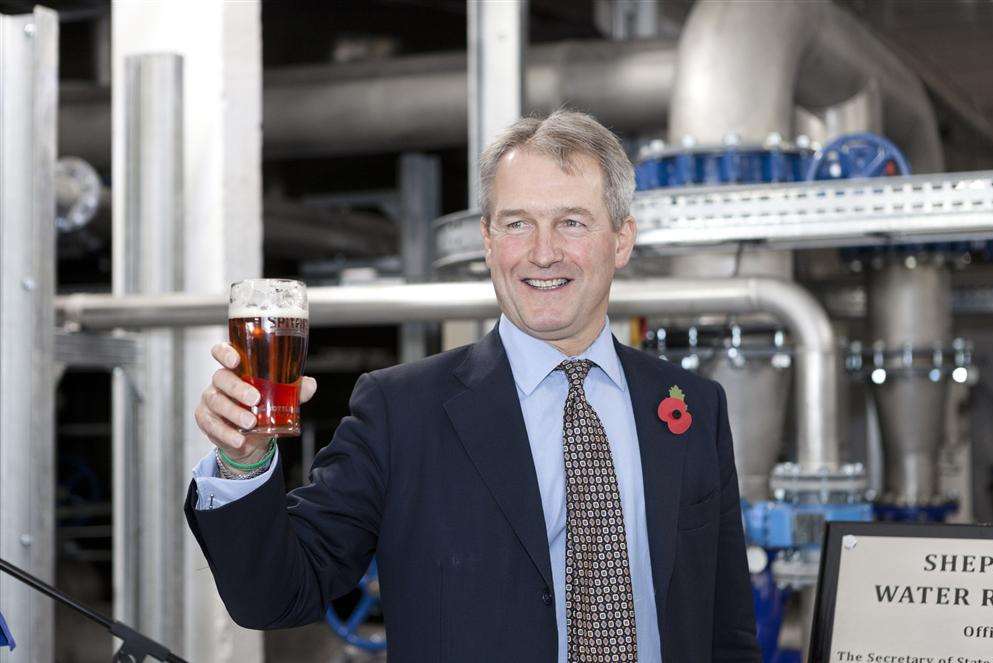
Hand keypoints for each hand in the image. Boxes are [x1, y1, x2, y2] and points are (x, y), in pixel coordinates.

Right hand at [194, 342, 317, 463]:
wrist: (252, 438)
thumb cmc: (264, 407)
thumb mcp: (281, 396)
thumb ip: (295, 389)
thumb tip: (310, 385)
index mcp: (236, 368)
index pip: (222, 351)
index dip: (225, 353)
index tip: (236, 360)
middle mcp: (220, 381)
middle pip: (221, 377)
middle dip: (237, 388)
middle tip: (256, 399)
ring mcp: (210, 400)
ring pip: (216, 401)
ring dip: (234, 412)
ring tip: (251, 423)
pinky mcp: (206, 420)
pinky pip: (211, 425)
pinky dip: (227, 434)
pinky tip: (239, 440)